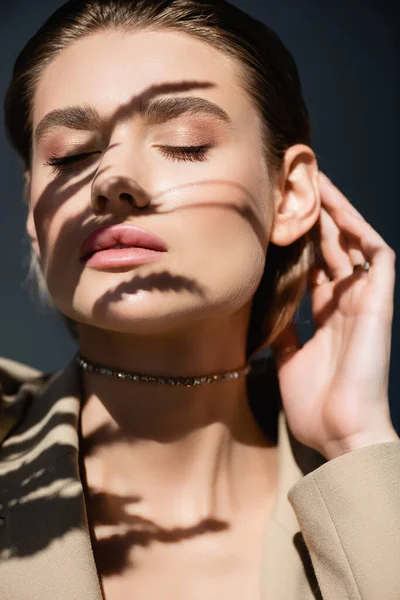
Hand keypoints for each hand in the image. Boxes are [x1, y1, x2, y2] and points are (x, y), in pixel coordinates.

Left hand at [271, 171, 398, 460]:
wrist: (339, 431)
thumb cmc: (316, 403)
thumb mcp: (290, 358)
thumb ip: (285, 329)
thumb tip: (269, 309)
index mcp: (328, 317)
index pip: (316, 268)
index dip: (301, 244)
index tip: (278, 221)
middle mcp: (347, 304)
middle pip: (333, 250)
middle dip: (317, 220)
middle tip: (295, 190)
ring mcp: (365, 302)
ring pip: (355, 245)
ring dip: (338, 215)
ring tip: (317, 184)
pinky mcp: (380, 304)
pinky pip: (377, 258)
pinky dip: (360, 232)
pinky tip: (338, 210)